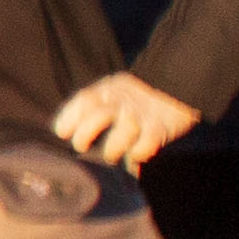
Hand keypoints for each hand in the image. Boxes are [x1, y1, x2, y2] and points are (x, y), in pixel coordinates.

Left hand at [53, 73, 199, 172]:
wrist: (176, 83)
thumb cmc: (134, 95)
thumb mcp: (112, 89)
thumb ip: (93, 105)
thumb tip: (66, 133)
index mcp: (107, 89)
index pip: (84, 100)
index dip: (69, 117)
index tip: (63, 132)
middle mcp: (123, 101)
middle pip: (99, 116)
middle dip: (85, 134)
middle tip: (81, 145)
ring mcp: (141, 115)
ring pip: (124, 132)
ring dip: (112, 149)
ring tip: (109, 155)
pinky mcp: (160, 128)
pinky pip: (146, 145)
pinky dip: (137, 154)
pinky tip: (134, 156)